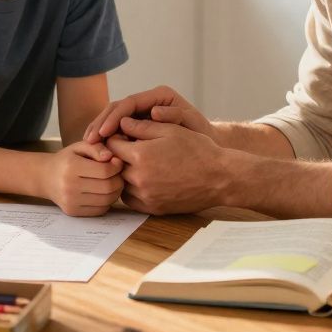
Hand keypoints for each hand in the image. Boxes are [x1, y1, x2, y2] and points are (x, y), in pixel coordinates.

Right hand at [40, 142, 123, 216]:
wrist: (46, 177)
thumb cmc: (66, 160)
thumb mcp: (79, 147)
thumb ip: (96, 148)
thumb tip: (111, 156)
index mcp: (71, 166)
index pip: (105, 170)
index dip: (117, 167)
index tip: (117, 163)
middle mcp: (69, 186)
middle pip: (108, 187)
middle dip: (119, 180)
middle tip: (118, 174)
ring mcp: (70, 201)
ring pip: (106, 200)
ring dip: (115, 192)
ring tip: (113, 182)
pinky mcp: (72, 212)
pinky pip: (100, 210)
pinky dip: (107, 202)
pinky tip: (103, 193)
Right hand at [82, 85, 200, 144]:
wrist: (209, 151)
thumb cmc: (203, 136)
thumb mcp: (191, 125)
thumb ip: (174, 116)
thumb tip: (153, 111)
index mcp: (159, 96)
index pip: (129, 103)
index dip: (113, 117)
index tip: (103, 133)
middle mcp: (148, 102)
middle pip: (116, 109)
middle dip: (101, 124)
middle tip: (88, 141)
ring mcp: (142, 115)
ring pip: (114, 120)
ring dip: (99, 132)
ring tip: (88, 146)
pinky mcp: (139, 128)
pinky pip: (119, 133)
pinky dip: (108, 141)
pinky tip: (98, 153)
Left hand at [106, 118, 227, 214]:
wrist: (219, 179)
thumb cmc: (198, 150)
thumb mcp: (171, 130)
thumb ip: (143, 126)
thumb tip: (122, 122)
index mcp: (140, 155)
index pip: (112, 144)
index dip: (116, 136)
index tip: (124, 134)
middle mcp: (138, 178)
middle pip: (113, 165)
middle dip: (118, 155)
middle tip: (129, 148)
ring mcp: (145, 196)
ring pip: (120, 183)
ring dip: (123, 173)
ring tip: (137, 163)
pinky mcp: (152, 208)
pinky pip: (131, 200)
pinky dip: (131, 190)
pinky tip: (143, 179)